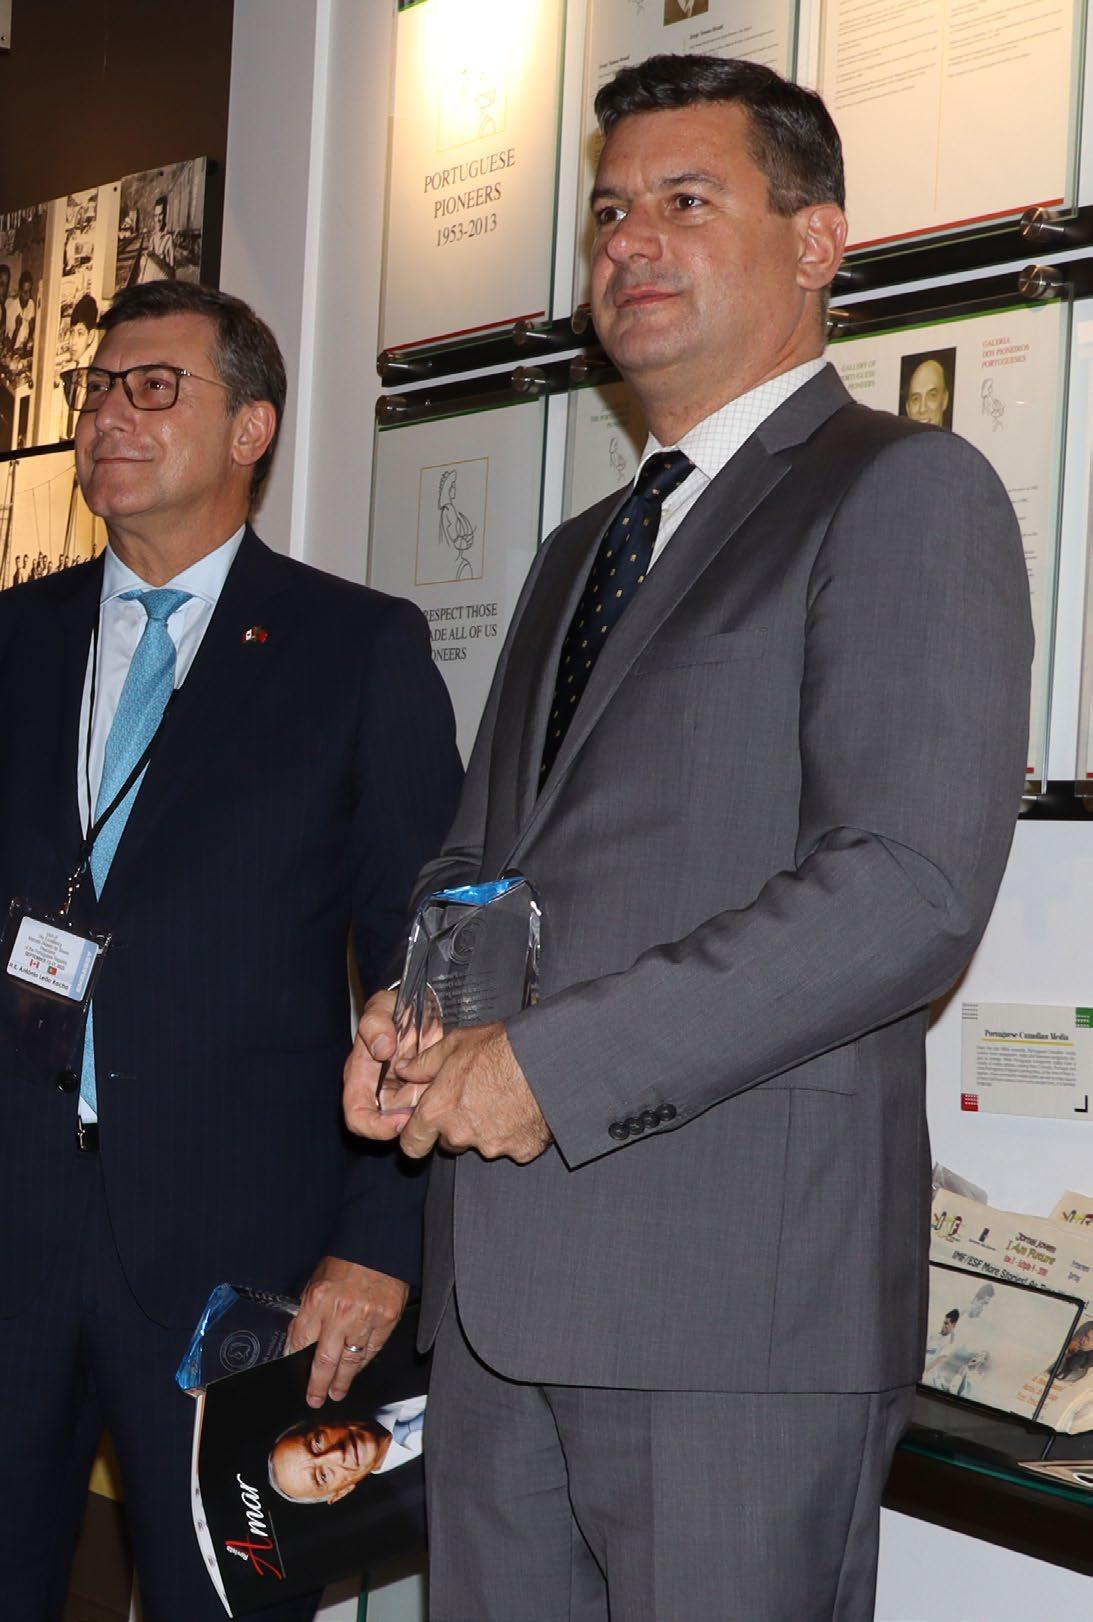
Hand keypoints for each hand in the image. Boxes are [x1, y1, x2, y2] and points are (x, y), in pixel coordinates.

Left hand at [287, 1255, 408, 1406]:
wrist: (380, 1244)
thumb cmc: (349, 1259)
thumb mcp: (318, 1279)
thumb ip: (309, 1309)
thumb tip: (300, 1337)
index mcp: (318, 1300)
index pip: (301, 1341)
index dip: (297, 1360)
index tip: (296, 1373)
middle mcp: (340, 1313)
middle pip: (325, 1361)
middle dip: (318, 1384)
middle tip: (315, 1398)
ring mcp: (365, 1319)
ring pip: (351, 1361)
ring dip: (342, 1380)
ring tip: (337, 1391)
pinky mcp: (386, 1321)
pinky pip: (372, 1350)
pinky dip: (363, 1363)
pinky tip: (357, 1369)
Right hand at [344, 986, 443, 1135]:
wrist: (421, 1005)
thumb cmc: (394, 1007)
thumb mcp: (381, 1007)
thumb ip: (375, 1024)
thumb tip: (381, 1050)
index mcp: (360, 1076)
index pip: (357, 1116)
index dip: (374, 1127)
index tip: (400, 1122)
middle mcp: (377, 1090)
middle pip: (384, 1128)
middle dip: (406, 1128)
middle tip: (427, 1118)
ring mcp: (399, 1094)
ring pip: (410, 1122)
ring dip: (425, 1118)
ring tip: (441, 1100)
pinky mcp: (421, 1092)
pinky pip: (429, 1109)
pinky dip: (438, 1107)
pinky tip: (449, 1094)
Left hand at [394, 1021, 551, 1164]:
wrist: (545, 1059)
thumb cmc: (499, 1048)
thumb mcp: (455, 1044)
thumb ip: (425, 1063)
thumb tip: (405, 1071)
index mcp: (439, 1112)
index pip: (412, 1144)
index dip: (416, 1138)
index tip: (423, 1131)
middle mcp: (461, 1135)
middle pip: (450, 1142)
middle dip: (457, 1126)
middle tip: (475, 1097)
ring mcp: (493, 1146)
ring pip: (482, 1143)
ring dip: (488, 1128)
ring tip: (504, 1097)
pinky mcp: (521, 1150)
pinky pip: (513, 1145)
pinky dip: (516, 1132)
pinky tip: (523, 1108)